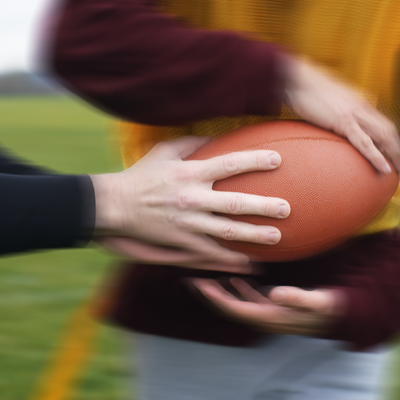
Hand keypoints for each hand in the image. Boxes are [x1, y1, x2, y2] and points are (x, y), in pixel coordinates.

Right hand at [90, 136, 290, 270]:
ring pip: (227, 231)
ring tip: (277, 238)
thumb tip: (216, 136)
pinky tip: (250, 263)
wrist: (113, 207)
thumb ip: (190, 143)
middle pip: (235, 203)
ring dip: (254, 236)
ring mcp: (187, 223)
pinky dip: (230, 259)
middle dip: (263, 206)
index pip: (228, 164)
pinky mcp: (181, 242)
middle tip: (286, 209)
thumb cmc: (140, 176)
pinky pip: (210, 253)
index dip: (254, 161)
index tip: (277, 160)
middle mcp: (191, 199)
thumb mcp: (163, 152)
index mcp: (189, 173)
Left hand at [192, 277, 344, 335]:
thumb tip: (276, 293)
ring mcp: (269, 312)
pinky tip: (235, 277)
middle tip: (193, 276)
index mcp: (270, 317)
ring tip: (207, 275)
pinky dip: (240, 289)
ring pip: (238, 303)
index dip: (215, 297)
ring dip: (222, 291)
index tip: (198, 283)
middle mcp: (265, 317)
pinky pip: (251, 299)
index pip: (234, 309)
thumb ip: (297, 297)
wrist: (342, 315)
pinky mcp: (275, 307)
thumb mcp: (316, 301)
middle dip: (211, 293)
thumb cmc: (329, 307)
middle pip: (230, 306)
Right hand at [281, 55, 399, 173]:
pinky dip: (377, 156)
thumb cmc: (304, 88)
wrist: (296, 78)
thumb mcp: (324, 99)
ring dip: (395, 153)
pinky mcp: (344, 121)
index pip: (382, 121)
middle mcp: (361, 105)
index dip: (391, 137)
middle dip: (398, 147)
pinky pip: (365, 143)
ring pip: (384, 135)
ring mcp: (354, 113)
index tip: (393, 151)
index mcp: (358, 101)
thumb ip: (333, 110)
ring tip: (398, 169)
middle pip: (389, 129)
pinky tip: (384, 168)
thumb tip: (330, 119)